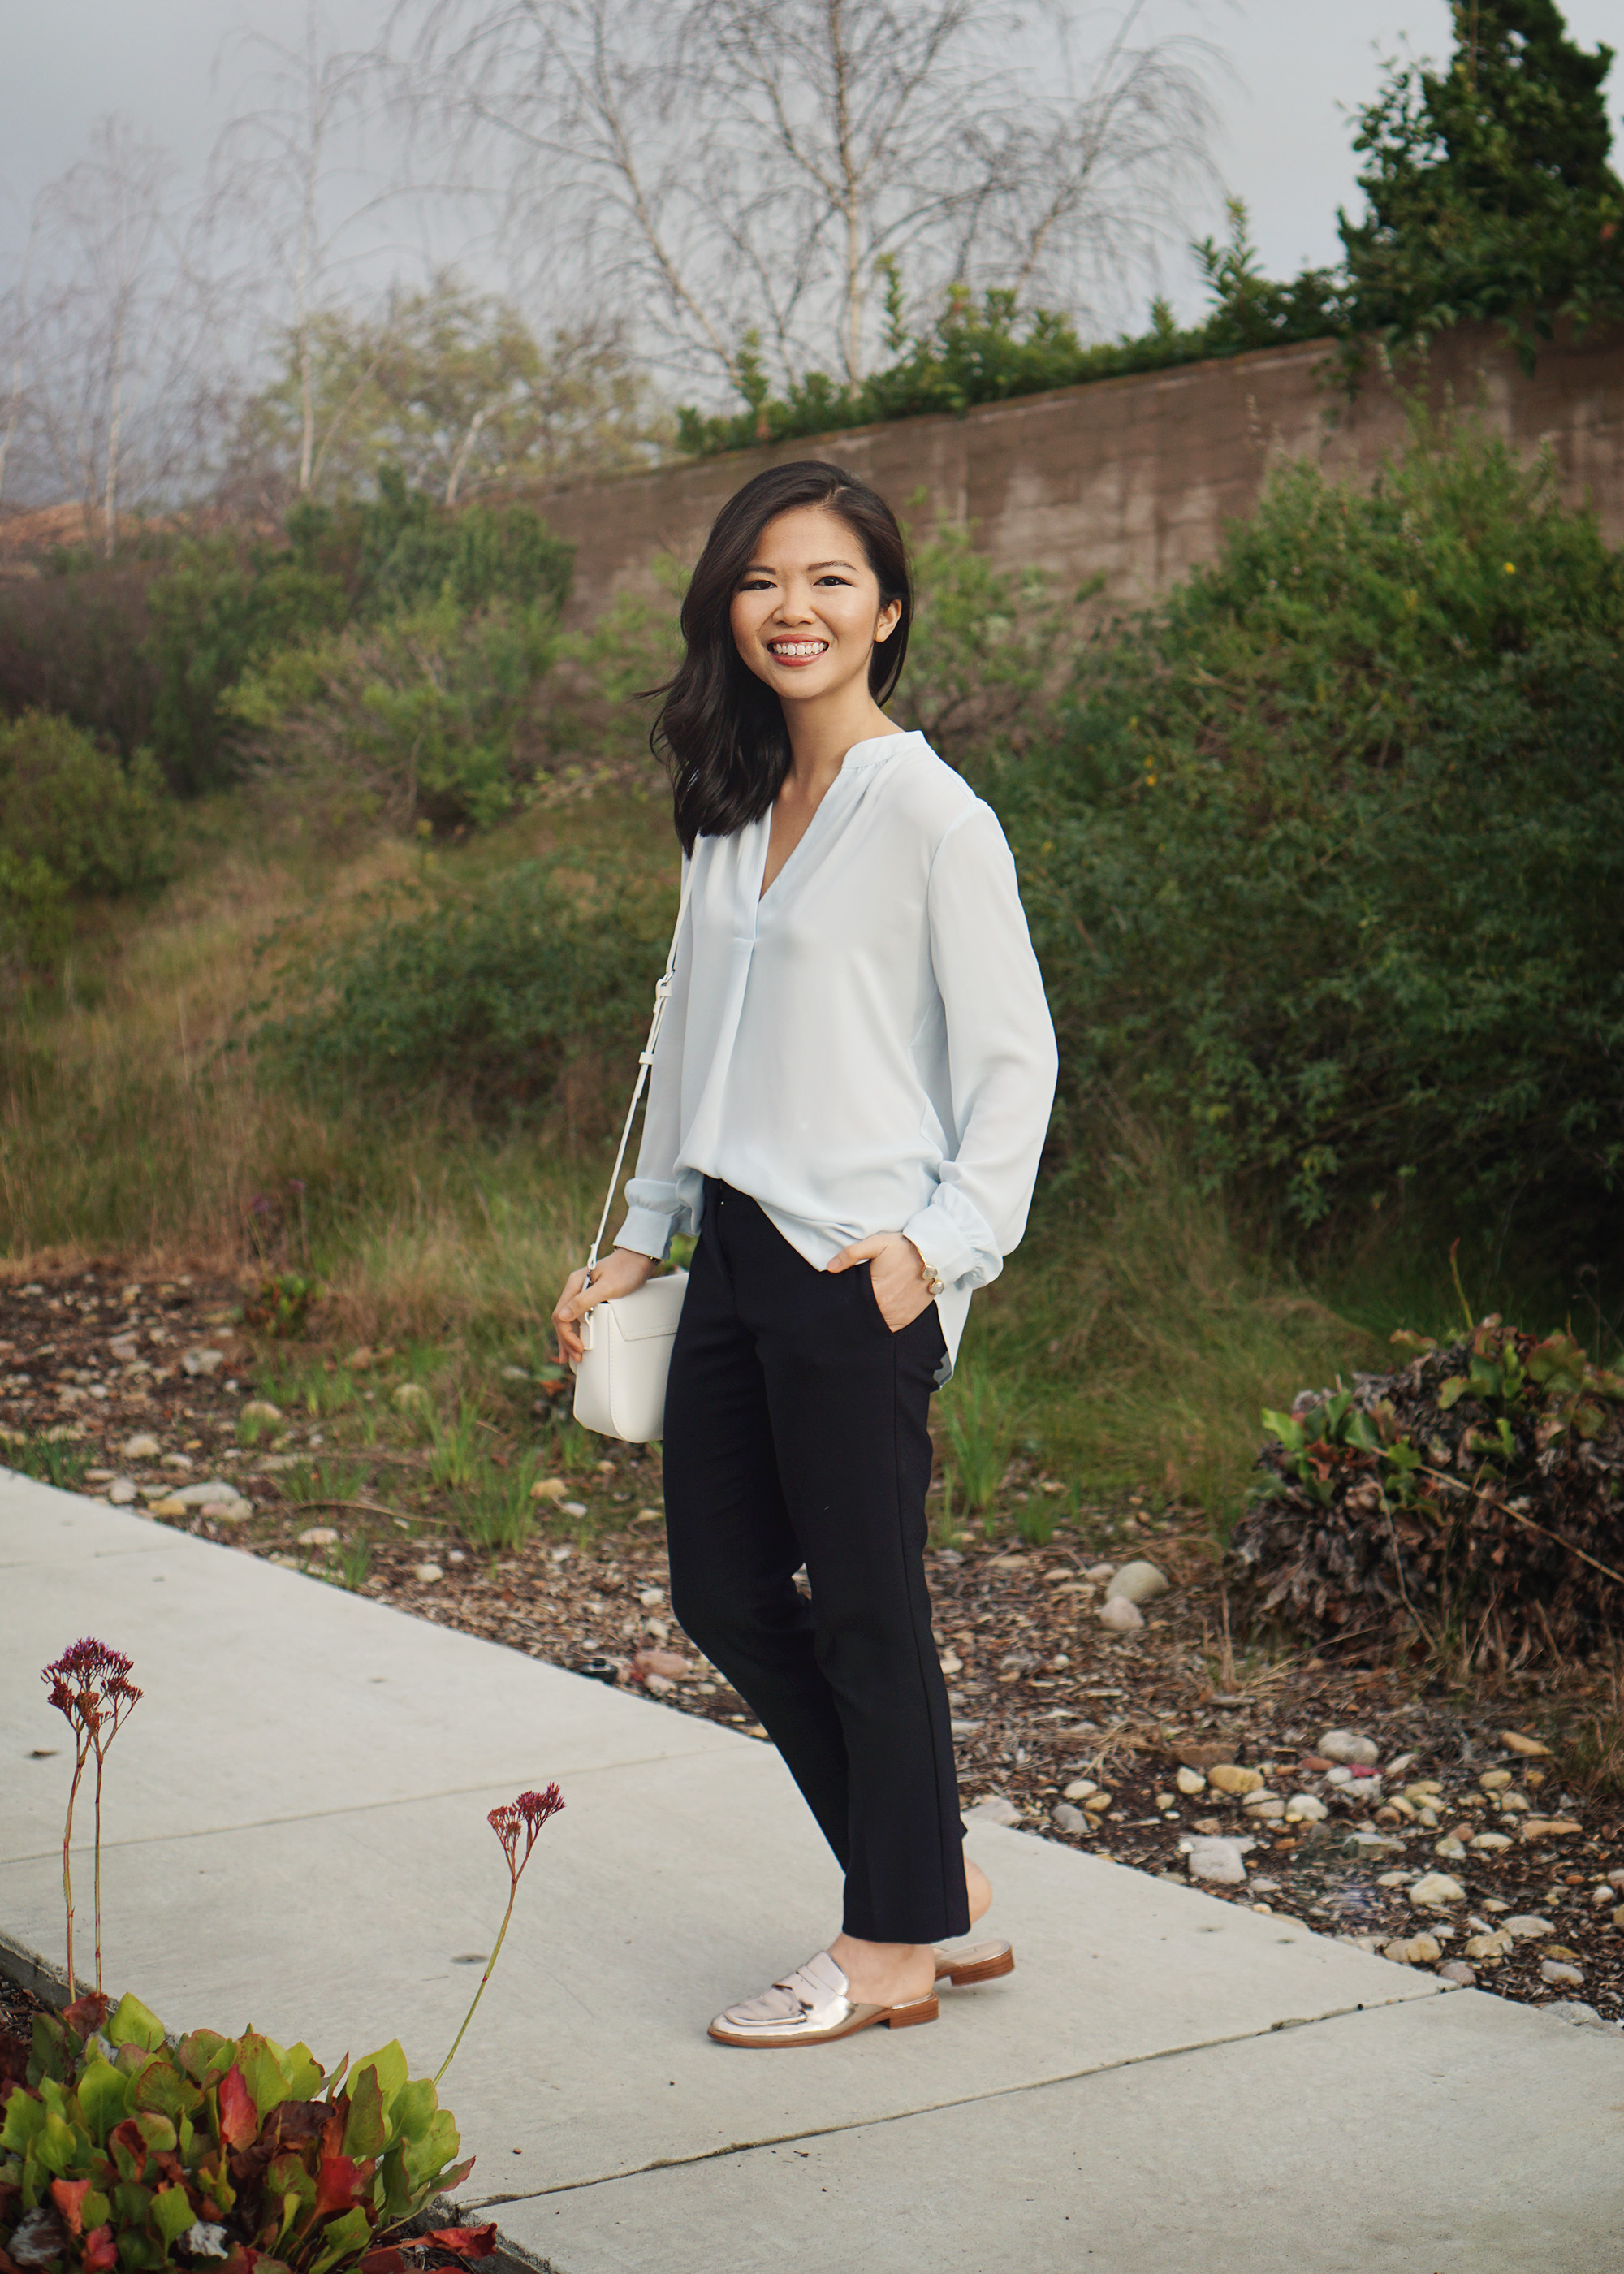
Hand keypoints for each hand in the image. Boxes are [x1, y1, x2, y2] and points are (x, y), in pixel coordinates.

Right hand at [553, 1246, 657, 1362]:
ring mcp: (582, 1292)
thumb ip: (584, 1301)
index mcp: (574, 1283)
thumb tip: (562, 1317)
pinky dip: (577, 1330)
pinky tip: (578, 1340)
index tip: (579, 1348)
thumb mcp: (607, 1288)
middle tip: (575, 1359)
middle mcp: (575, 1287)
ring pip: (569, 1319)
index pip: (561, 1314)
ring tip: (571, 1356)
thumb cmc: (626, 1271)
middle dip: (567, 1340)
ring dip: (569, 1338)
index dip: (567, 1334)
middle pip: (562, 1318)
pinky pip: (578, 1315)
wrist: (639, 1258)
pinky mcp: (591, 1295)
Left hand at [827, 1232, 935, 1331]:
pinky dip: (882, 1325)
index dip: (844, 1304)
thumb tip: (830, 1267)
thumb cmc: (904, 1248)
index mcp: (874, 1291)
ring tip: (862, 1313)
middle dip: (854, 1313)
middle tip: (849, 1308)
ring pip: (874, 1325)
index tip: (838, 1303)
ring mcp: (897, 1315)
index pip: (851, 1304)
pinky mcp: (907, 1318)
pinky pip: (889, 1329)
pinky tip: (876, 1317)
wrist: (935, 1255)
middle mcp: (885, 1307)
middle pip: (861, 1316)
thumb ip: (851, 1254)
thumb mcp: (875, 1244)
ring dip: (867, 1320)